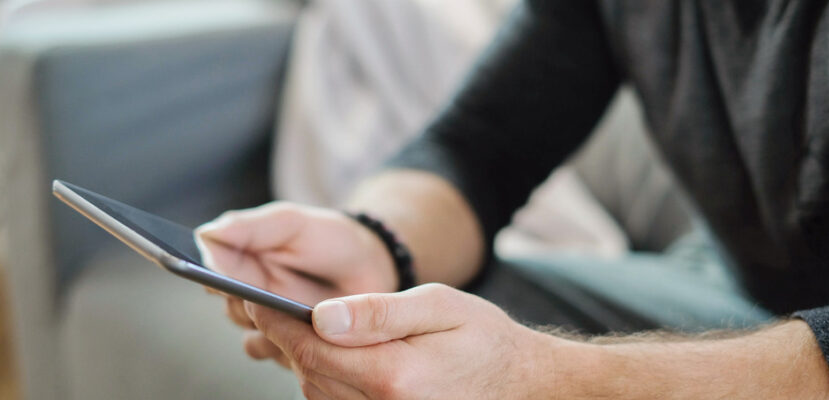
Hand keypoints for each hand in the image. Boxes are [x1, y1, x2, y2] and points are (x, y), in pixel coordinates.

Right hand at [194, 202, 396, 363]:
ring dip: (275, 327)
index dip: (209, 278)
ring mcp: (275, 326)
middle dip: (250, 302)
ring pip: (256, 338)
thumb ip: (250, 227)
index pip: (209, 275)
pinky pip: (285, 357)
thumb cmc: (329, 238)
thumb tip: (204, 235)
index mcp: (241, 263)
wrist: (375, 265)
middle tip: (265, 293)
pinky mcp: (298, 349)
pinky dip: (295, 346)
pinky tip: (315, 329)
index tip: (216, 278)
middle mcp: (252, 298)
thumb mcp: (292, 223)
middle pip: (232, 311)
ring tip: (296, 310)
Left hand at [243, 283, 574, 398]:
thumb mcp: (439, 307)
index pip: (312, 347)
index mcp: (394, 376)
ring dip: (300, 359)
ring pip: (315, 392)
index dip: (276, 321)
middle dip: (283, 337)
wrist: (520, 385)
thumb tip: (321, 315)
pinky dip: (320, 379)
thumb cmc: (484, 339)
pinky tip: (327, 356)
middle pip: (307, 372)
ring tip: (292, 327)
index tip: (251, 297)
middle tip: (261, 305)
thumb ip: (379, 312)